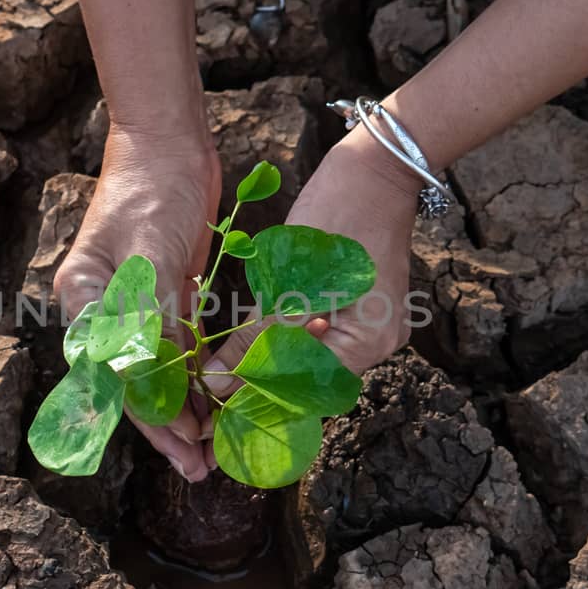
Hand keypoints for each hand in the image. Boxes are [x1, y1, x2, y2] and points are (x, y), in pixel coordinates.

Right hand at [53, 122, 221, 480]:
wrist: (169, 142)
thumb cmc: (151, 189)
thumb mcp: (149, 254)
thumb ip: (147, 316)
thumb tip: (148, 380)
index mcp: (83, 301)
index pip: (117, 376)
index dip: (151, 417)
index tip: (184, 447)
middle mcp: (102, 310)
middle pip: (135, 381)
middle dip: (169, 425)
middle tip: (201, 465)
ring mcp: (133, 303)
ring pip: (159, 369)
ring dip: (185, 406)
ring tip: (213, 443)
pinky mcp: (164, 293)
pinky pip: (178, 346)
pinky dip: (195, 374)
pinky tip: (215, 401)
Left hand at [202, 130, 423, 442]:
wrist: (375, 166)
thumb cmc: (337, 213)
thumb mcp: (288, 281)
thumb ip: (255, 338)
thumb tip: (217, 384)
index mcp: (366, 345)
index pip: (303, 394)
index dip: (256, 407)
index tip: (215, 422)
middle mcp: (376, 345)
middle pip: (307, 383)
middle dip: (258, 394)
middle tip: (211, 408)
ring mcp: (372, 326)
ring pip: (309, 361)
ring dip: (267, 369)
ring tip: (221, 384)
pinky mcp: (360, 307)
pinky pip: (317, 338)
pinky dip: (284, 344)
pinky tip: (250, 350)